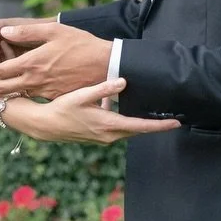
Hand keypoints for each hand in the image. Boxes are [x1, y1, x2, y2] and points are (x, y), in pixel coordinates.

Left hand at [0, 19, 110, 99]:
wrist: (105, 65)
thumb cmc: (80, 44)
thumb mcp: (54, 31)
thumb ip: (27, 32)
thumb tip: (3, 32)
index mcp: (33, 63)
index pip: (2, 70)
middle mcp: (36, 80)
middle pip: (4, 88)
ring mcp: (45, 91)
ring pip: (18, 95)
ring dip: (2, 94)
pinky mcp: (55, 97)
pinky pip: (34, 98)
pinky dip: (22, 97)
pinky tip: (17, 95)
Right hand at [15, 79, 177, 145]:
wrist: (45, 126)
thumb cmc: (61, 108)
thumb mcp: (81, 95)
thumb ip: (103, 89)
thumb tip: (123, 82)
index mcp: (107, 125)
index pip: (139, 126)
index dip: (159, 125)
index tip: (176, 123)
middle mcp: (108, 135)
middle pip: (138, 131)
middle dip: (155, 125)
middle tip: (173, 118)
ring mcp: (103, 138)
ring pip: (128, 131)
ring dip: (140, 124)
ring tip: (155, 115)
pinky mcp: (98, 137)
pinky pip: (118, 130)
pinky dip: (126, 123)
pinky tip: (124, 109)